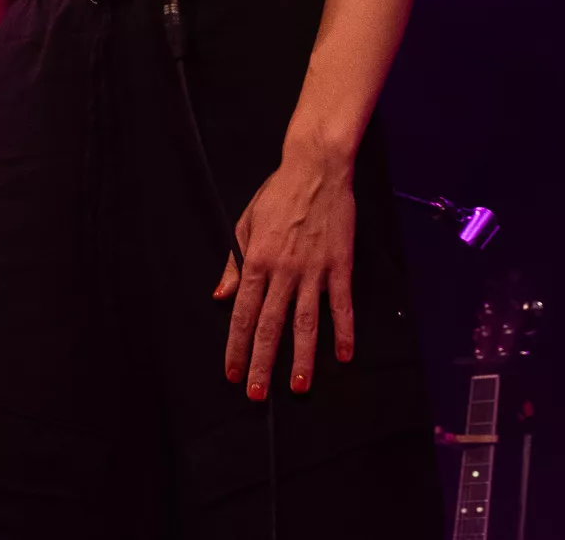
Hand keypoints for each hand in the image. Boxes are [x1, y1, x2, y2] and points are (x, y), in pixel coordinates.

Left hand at [215, 151, 356, 398]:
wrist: (316, 169)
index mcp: (257, 261)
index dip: (237, 347)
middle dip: (262, 363)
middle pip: (271, 326)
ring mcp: (314, 270)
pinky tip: (344, 355)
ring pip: (306, 322)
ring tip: (298, 387)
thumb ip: (234, 264)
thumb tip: (220, 297)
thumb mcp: (245, 224)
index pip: (243, 314)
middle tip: (257, 395)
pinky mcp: (340, 265)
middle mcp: (284, 270)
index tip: (233, 374)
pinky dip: (344, 331)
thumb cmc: (277, 194)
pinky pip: (342, 304)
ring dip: (302, 357)